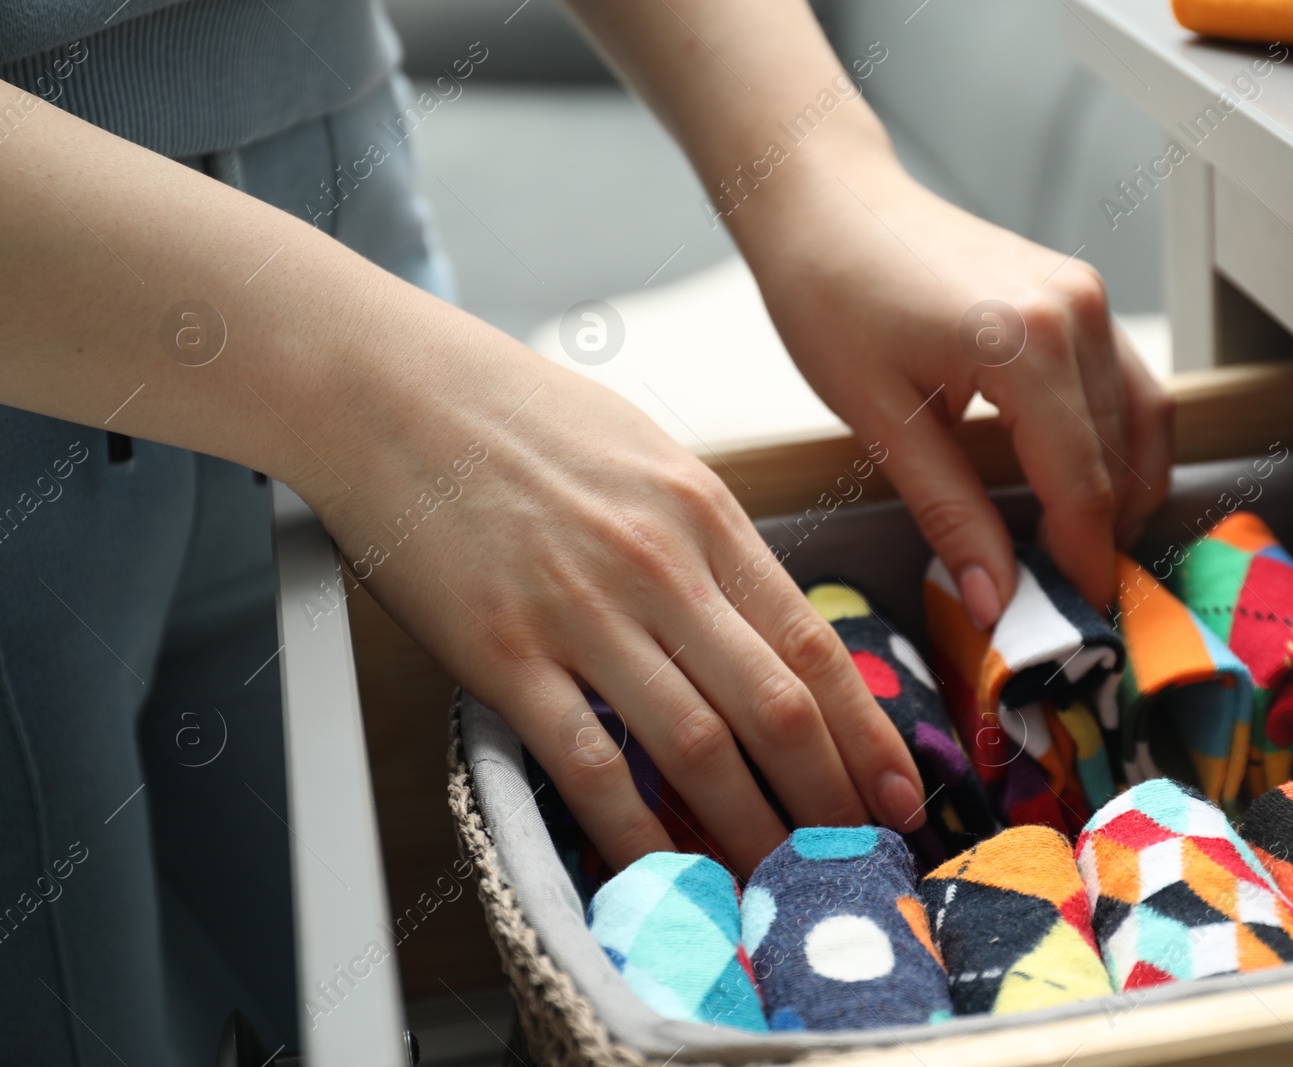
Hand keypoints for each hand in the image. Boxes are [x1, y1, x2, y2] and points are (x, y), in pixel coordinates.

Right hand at [302, 305, 924, 876]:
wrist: (391, 390)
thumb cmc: (521, 416)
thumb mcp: (649, 455)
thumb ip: (711, 541)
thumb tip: (762, 626)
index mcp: (706, 516)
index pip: (813, 646)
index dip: (869, 735)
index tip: (901, 791)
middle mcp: (660, 568)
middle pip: (776, 709)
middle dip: (832, 799)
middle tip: (861, 857)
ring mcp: (582, 614)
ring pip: (697, 748)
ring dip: (751, 830)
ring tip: (782, 884)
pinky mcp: (504, 654)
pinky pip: (586, 763)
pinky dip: (632, 830)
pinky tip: (663, 872)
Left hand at [740, 155, 1172, 617]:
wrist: (825, 202)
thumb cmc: (831, 296)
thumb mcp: (882, 422)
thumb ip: (949, 514)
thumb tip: (996, 599)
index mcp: (1028, 344)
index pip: (1083, 486)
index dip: (1083, 564)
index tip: (1073, 622)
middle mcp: (1077, 311)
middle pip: (1121, 460)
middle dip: (1101, 538)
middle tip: (1064, 600)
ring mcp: (1087, 293)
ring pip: (1141, 421)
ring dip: (1121, 492)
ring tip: (1073, 550)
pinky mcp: (1079, 290)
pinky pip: (1125, 382)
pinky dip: (1116, 442)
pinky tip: (1074, 483)